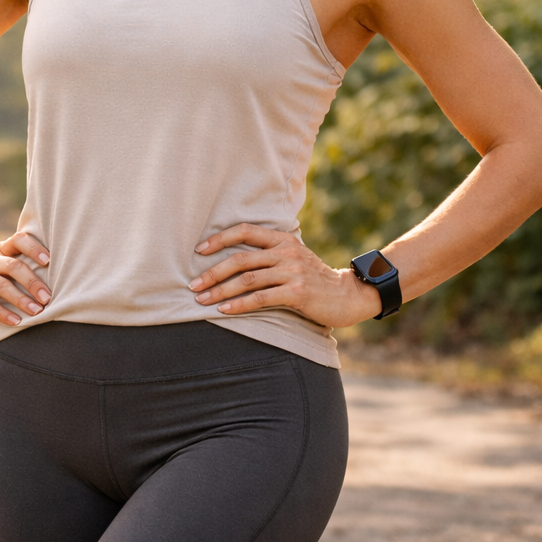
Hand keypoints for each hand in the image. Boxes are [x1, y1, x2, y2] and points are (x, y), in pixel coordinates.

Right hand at [0, 231, 50, 325]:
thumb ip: (18, 270)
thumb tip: (55, 283)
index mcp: (0, 251)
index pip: (18, 240)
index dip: (34, 247)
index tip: (49, 260)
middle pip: (13, 266)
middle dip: (32, 282)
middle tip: (47, 297)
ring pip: (1, 285)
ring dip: (20, 299)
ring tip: (36, 311)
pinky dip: (2, 313)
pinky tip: (15, 321)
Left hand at [189, 223, 381, 328]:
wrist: (348, 296)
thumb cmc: (315, 280)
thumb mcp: (294, 258)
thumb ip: (270, 255)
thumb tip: (234, 259)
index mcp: (283, 240)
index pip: (246, 230)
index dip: (220, 239)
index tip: (199, 250)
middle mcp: (287, 252)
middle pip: (241, 259)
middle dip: (212, 272)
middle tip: (193, 285)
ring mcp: (293, 272)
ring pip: (247, 280)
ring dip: (221, 291)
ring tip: (202, 301)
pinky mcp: (298, 292)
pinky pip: (261, 298)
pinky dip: (240, 305)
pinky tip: (225, 311)